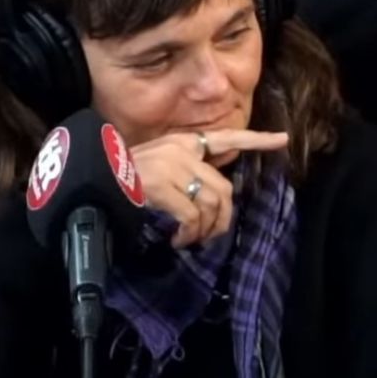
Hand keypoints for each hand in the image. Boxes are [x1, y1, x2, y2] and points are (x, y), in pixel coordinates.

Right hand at [131, 130, 288, 247]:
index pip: (226, 137)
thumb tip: (221, 181)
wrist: (93, 180)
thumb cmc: (126, 177)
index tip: (282, 140)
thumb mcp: (162, 162)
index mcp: (184, 142)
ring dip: (205, 230)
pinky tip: (179, 240)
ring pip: (212, 204)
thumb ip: (191, 167)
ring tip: (190, 239)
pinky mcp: (162, 187)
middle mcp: (182, 151)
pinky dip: (190, 234)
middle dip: (222, 219)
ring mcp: (172, 167)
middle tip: (209, 235)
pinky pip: (193, 217)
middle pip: (223, 189)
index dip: (256, 140)